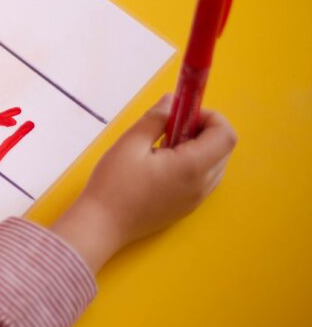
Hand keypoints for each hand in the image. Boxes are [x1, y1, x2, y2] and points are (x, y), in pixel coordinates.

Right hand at [50, 94, 236, 272]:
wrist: (101, 226)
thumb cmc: (113, 184)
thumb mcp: (130, 143)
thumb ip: (156, 119)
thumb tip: (172, 100)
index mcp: (191, 167)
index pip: (225, 134)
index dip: (209, 116)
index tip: (182, 113)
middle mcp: (201, 185)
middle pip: (223, 148)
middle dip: (203, 129)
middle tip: (170, 126)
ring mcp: (196, 199)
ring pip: (215, 164)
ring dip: (198, 147)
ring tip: (162, 146)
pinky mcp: (186, 207)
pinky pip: (203, 179)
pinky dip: (192, 163)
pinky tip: (161, 164)